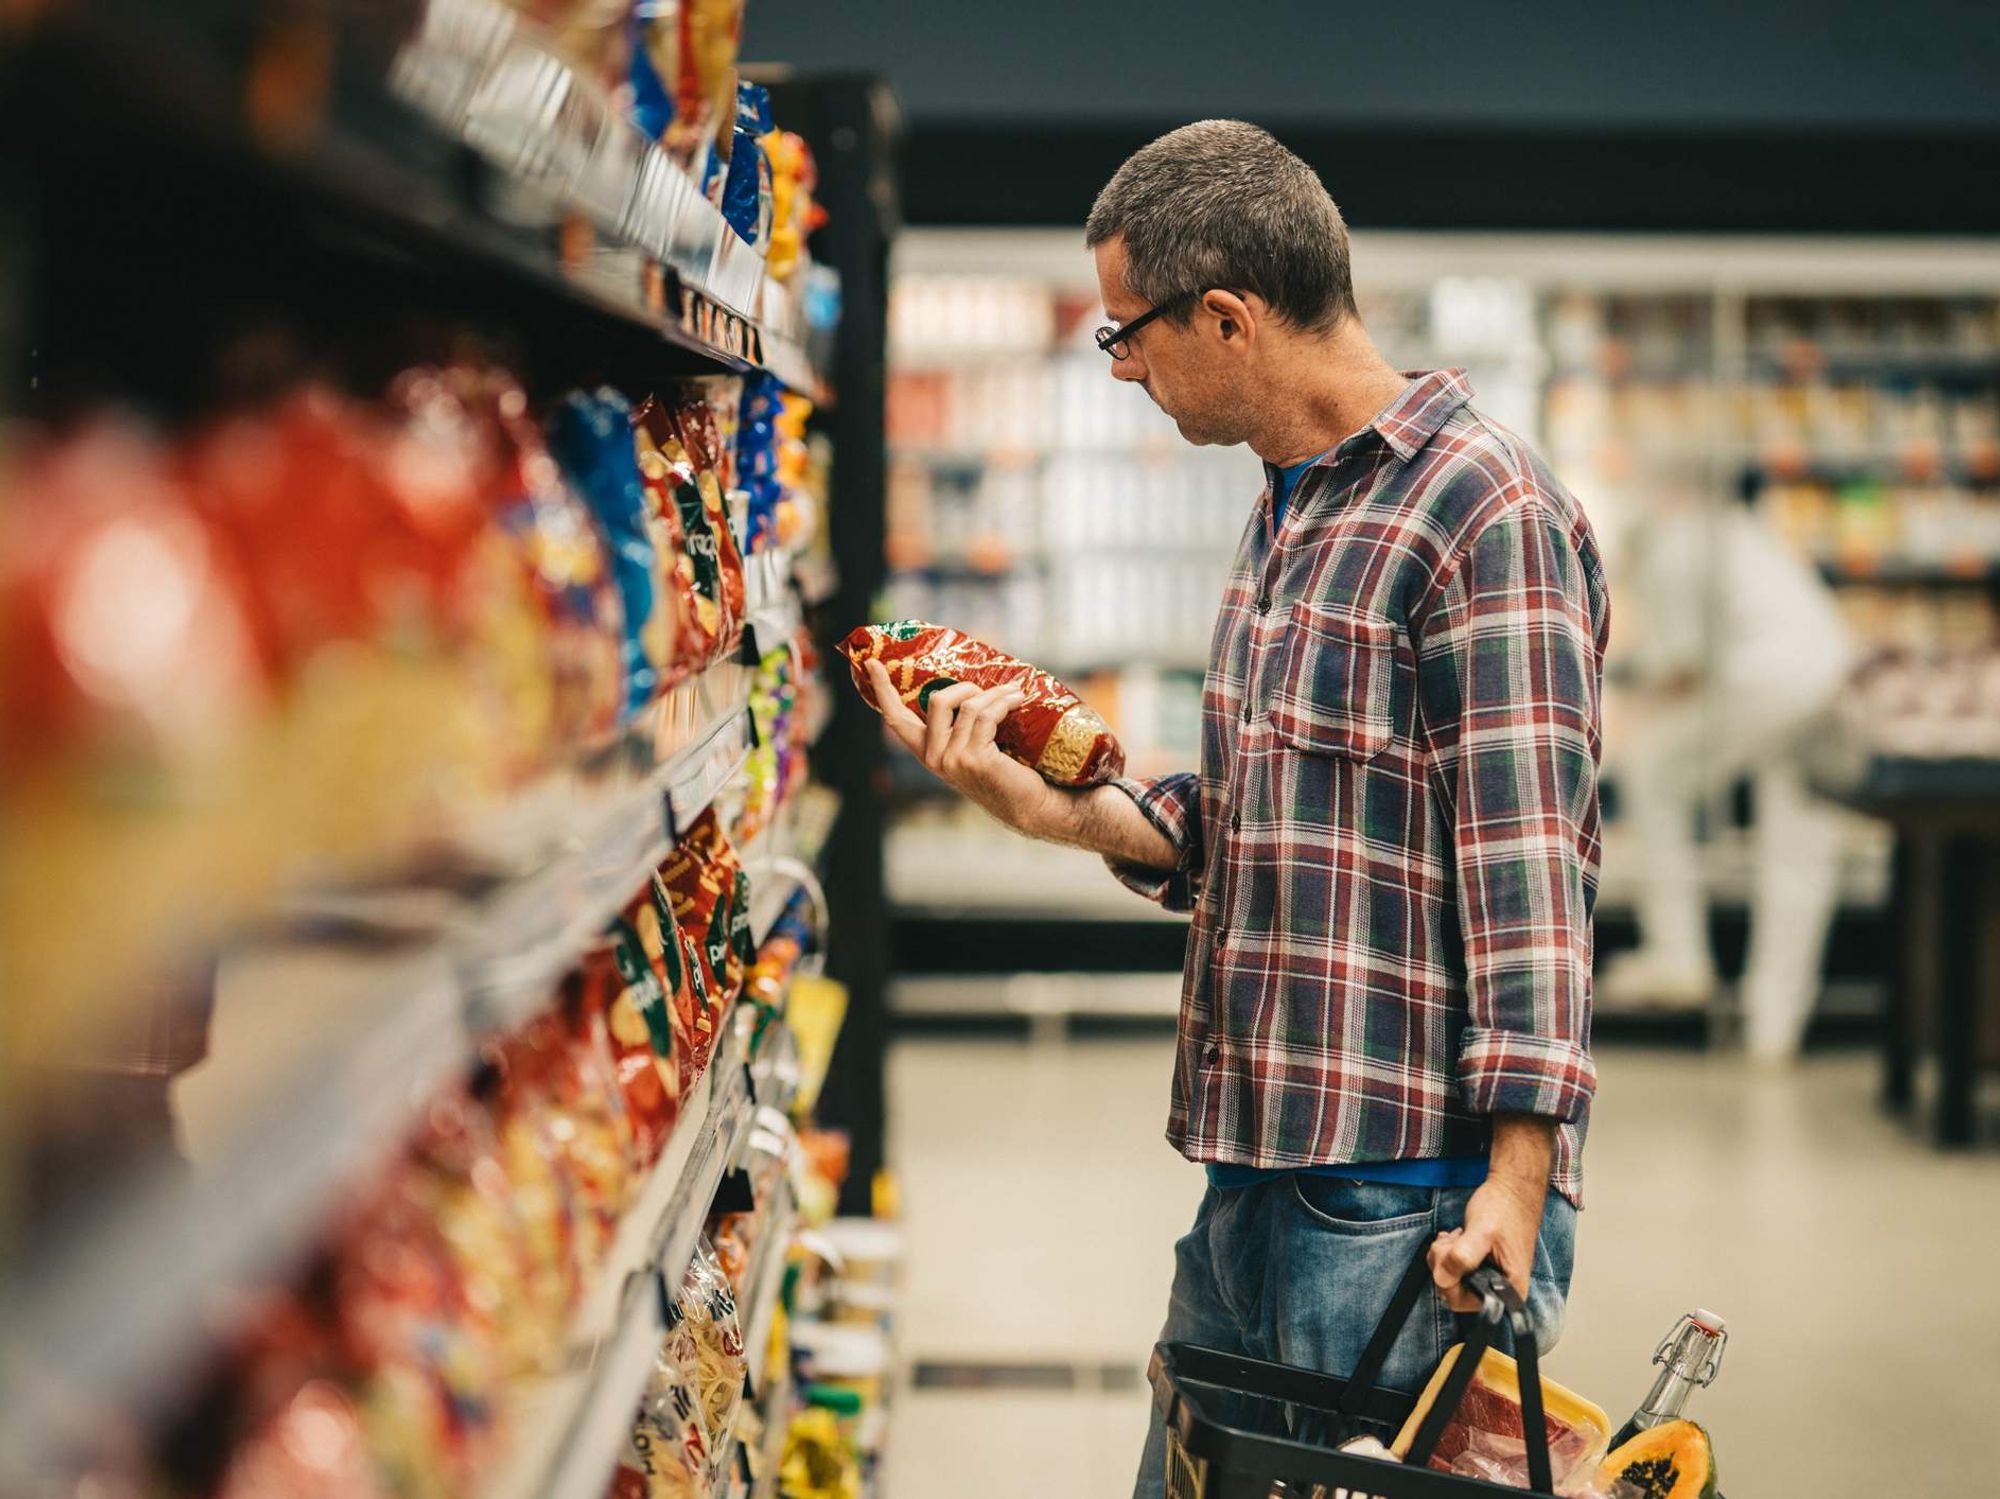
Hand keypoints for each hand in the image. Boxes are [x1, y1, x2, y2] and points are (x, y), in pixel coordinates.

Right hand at [864, 659, 1061, 834]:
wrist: (1028, 804)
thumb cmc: (1004, 772)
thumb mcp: (971, 747)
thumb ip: (958, 725)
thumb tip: (967, 684)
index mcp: (927, 752)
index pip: (896, 719)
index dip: (882, 690)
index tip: (871, 663)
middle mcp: (934, 757)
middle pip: (938, 700)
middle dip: (966, 686)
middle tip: (989, 691)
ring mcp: (953, 759)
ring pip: (969, 705)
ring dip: (996, 693)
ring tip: (1014, 693)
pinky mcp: (975, 758)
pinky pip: (987, 715)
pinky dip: (1005, 703)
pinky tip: (1018, 701)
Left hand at [1428, 1172, 1544, 1311]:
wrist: (1513, 1190)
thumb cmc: (1505, 1209)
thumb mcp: (1482, 1231)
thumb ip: (1463, 1257)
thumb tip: (1442, 1278)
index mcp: (1509, 1290)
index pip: (1464, 1303)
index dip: (1447, 1281)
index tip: (1448, 1255)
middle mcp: (1500, 1290)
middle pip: (1453, 1292)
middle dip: (1444, 1264)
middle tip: (1452, 1240)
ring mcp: (1488, 1279)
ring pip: (1450, 1279)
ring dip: (1444, 1256)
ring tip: (1456, 1236)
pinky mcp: (1480, 1268)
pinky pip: (1453, 1269)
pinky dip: (1448, 1253)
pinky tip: (1455, 1238)